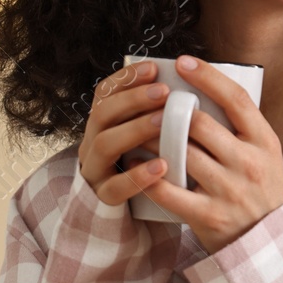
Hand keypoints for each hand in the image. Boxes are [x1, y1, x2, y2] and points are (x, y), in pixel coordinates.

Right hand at [78, 60, 172, 206]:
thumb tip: (189, 85)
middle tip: (164, 92)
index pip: (105, 93)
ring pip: (105, 145)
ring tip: (162, 122)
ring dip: (134, 130)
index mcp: (103, 124)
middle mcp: (93, 143)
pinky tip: (161, 166)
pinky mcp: (104, 198)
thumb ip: (158, 114)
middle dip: (133, 100)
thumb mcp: (149, 136)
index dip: (126, 78)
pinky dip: (137, 176)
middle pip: (103, 114)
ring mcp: (96, 170)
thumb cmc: (149, 165)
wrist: (135, 214)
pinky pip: (115, 187)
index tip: (154, 68)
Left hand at [142, 55, 282, 253]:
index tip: (183, 62)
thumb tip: (202, 93)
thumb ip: (240, 129)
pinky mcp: (208, 216)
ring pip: (180, 153)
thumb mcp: (266, 156)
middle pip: (200, 124)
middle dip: (169, 109)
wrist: (269, 245)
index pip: (236, 99)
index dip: (208, 77)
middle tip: (148, 99)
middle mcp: (249, 163)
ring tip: (135, 128)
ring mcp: (228, 190)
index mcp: (265, 142)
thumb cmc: (262, 192)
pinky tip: (136, 163)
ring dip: (153, 138)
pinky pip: (169, 190)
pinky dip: (148, 175)